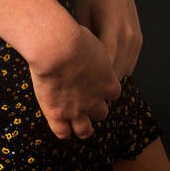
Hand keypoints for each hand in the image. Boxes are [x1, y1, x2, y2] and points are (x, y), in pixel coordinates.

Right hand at [28, 21, 121, 140]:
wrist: (57, 48)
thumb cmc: (73, 38)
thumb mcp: (92, 42)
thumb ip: (93, 54)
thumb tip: (87, 48)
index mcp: (108, 83)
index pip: (112, 94)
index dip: (103, 90)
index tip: (95, 84)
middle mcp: (95, 100)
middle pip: (101, 113)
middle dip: (94, 108)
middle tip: (83, 101)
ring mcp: (77, 110)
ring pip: (85, 130)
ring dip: (81, 127)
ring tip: (74, 123)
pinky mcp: (58, 114)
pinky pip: (62, 132)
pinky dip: (62, 130)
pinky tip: (58, 123)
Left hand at [73, 0, 142, 80]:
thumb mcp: (80, 11)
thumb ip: (82, 39)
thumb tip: (73, 62)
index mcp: (113, 27)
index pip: (105, 65)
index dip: (92, 79)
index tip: (78, 87)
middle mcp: (129, 35)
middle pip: (116, 71)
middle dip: (99, 82)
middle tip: (81, 89)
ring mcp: (136, 37)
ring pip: (125, 70)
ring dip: (110, 77)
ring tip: (90, 80)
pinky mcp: (139, 38)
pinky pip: (130, 63)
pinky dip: (118, 67)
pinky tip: (101, 66)